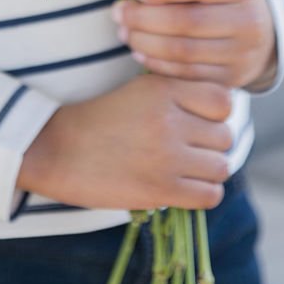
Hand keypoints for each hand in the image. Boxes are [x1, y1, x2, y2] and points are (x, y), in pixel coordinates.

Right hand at [17, 74, 231, 210]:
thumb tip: (219, 109)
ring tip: (187, 170)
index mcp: (163, 88)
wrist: (58, 150)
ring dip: (208, 171)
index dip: (216, 113)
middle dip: (211, 144)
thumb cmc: (99, 119)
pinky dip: (202, 194)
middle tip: (190, 150)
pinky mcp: (161, 189)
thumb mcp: (138, 90)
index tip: (200, 121)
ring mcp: (167, 155)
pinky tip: (183, 188)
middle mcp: (170, 119)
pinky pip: (210, 195)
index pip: (223, 100)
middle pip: (225, 135)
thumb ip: (176, 94)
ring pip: (221, 166)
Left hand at [111, 0, 277, 90]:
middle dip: (145, 18)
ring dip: (146, 42)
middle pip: (187, 22)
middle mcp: (249, 24)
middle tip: (119, 13)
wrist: (261, 38)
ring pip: (184, 52)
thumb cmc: (226, 1)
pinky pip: (186, 74)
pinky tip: (139, 52)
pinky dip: (157, 64)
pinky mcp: (231, 80)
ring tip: (124, 32)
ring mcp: (241, 56)